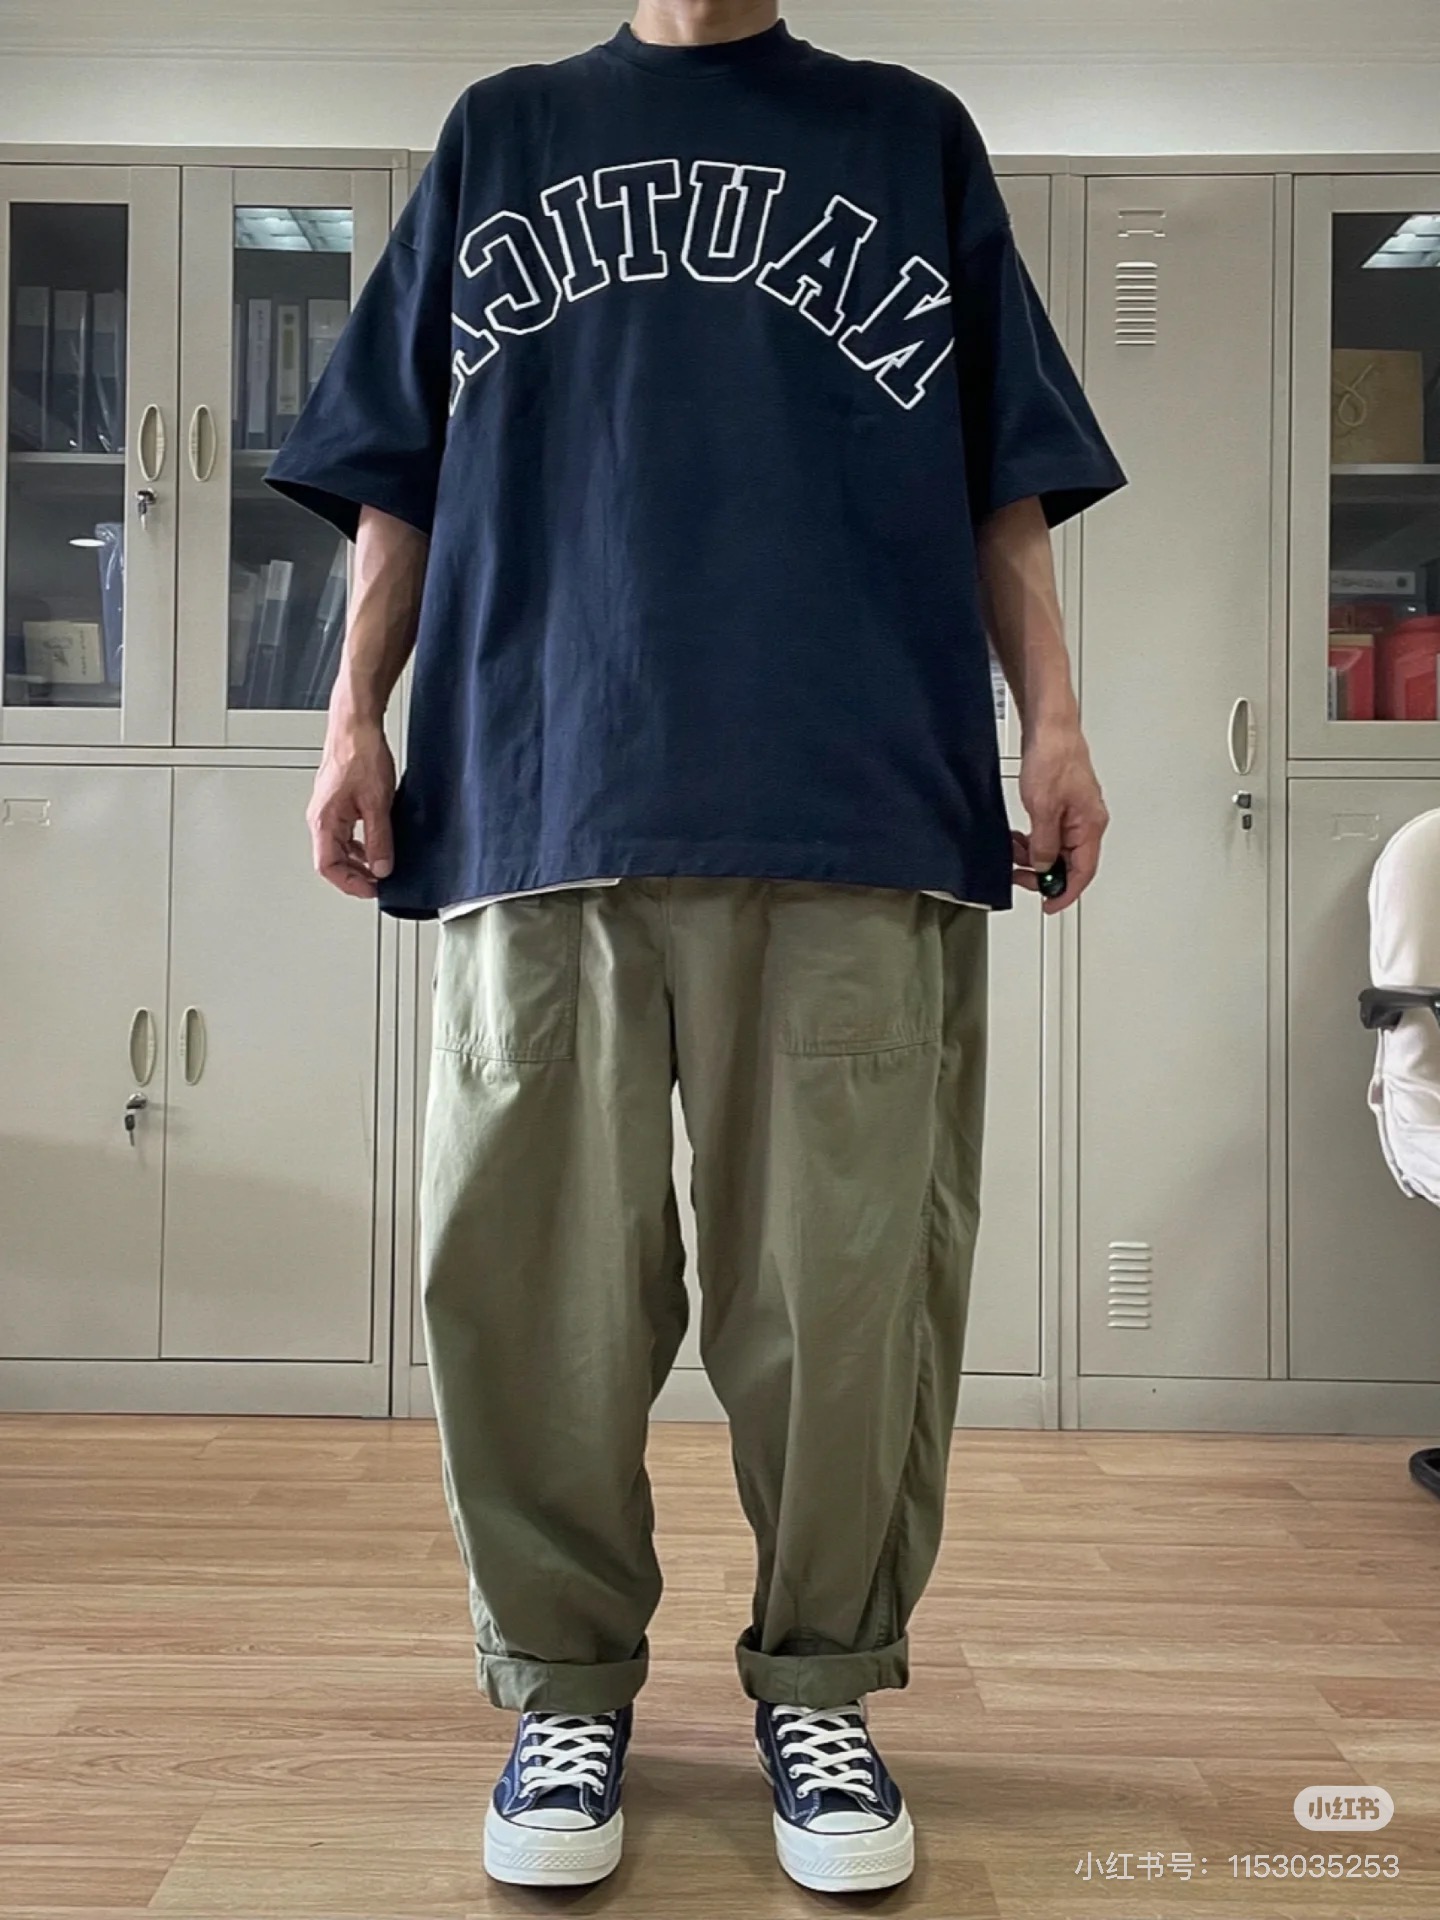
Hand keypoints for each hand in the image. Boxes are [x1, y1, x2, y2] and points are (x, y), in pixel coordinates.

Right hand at [307, 718, 395, 899]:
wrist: (356, 725)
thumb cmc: (360, 753)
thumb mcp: (377, 803)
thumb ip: (379, 840)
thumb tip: (381, 867)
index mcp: (323, 820)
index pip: (328, 867)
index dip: (350, 884)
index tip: (371, 890)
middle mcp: (320, 817)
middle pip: (331, 860)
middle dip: (355, 876)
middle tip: (378, 883)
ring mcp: (327, 810)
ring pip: (338, 847)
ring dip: (358, 861)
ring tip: (379, 867)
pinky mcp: (337, 802)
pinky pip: (344, 832)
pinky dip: (359, 844)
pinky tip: (376, 843)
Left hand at [1014, 715, 1107, 913]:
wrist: (1049, 724)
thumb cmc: (1054, 755)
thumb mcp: (1042, 808)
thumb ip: (1044, 843)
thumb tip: (1045, 865)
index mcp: (1090, 824)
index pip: (1082, 872)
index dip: (1065, 893)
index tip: (1049, 906)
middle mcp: (1087, 820)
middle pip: (1068, 862)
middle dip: (1042, 873)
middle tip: (1019, 877)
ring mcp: (1074, 811)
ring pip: (1055, 847)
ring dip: (1032, 855)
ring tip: (1011, 853)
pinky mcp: (1061, 802)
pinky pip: (1048, 832)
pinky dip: (1032, 840)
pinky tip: (1017, 838)